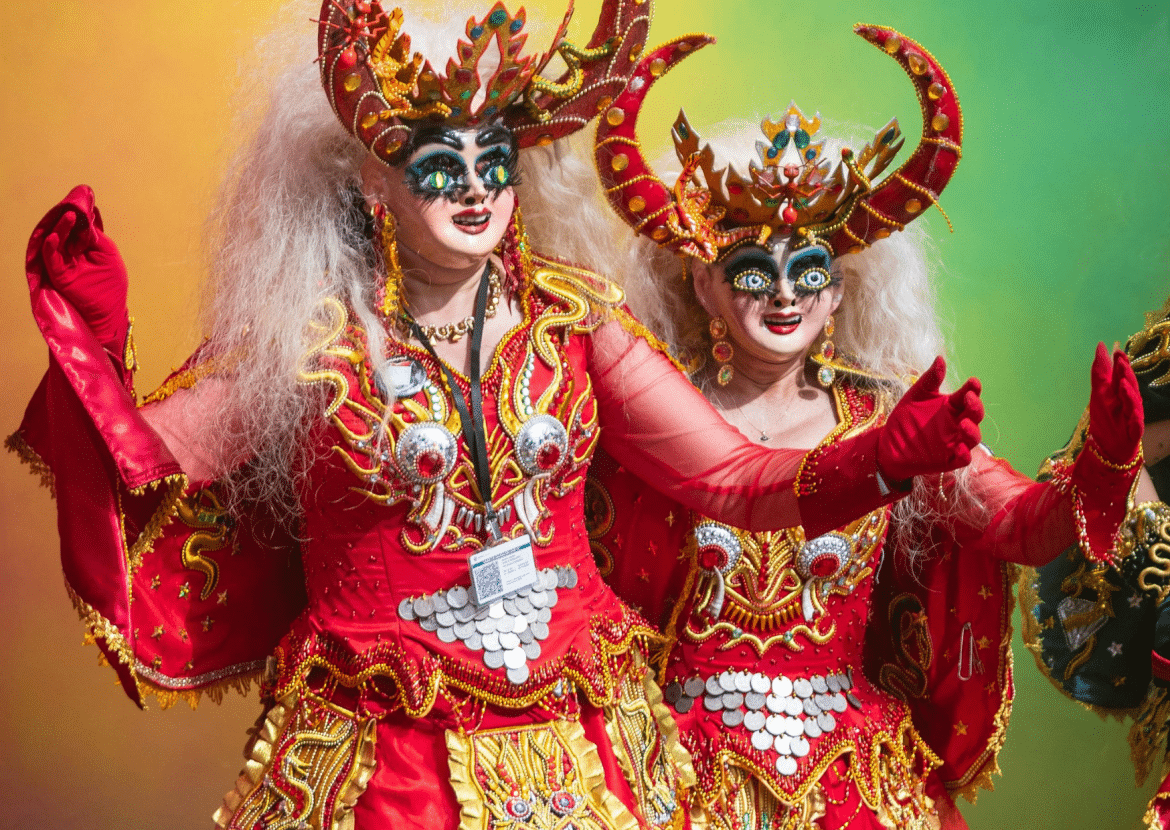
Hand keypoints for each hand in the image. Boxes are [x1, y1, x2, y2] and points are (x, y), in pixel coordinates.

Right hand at [28, 185, 128, 350]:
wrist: (109, 312)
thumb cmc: (111, 284)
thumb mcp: (108, 253)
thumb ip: (95, 235)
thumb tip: (87, 215)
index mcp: (84, 246)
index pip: (78, 225)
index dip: (80, 212)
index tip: (82, 197)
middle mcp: (71, 251)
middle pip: (66, 230)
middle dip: (69, 216)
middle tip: (72, 203)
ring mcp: (63, 262)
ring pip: (57, 240)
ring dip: (61, 228)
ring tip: (68, 216)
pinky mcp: (59, 274)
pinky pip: (51, 258)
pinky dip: (51, 247)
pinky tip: (55, 237)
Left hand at [877, 356, 983, 482]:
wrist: (889, 444)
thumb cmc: (906, 418)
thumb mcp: (916, 396)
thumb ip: (929, 379)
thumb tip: (940, 358)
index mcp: (952, 406)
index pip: (968, 395)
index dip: (973, 389)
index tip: (973, 382)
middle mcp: (957, 423)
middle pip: (975, 415)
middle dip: (976, 407)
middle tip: (969, 398)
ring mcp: (955, 441)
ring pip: (974, 437)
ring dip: (973, 430)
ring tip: (963, 423)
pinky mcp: (948, 459)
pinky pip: (963, 459)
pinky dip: (965, 454)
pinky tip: (960, 448)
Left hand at [1087, 342, 1142, 463]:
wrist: (1109, 448)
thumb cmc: (1107, 418)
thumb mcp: (1100, 394)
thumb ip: (1101, 372)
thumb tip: (1101, 347)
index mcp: (1119, 393)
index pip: (1119, 375)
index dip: (1116, 362)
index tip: (1111, 348)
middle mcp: (1127, 402)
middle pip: (1128, 385)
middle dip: (1124, 371)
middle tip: (1119, 356)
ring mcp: (1131, 416)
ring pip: (1133, 401)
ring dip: (1129, 389)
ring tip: (1122, 378)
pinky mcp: (1133, 431)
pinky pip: (1135, 421)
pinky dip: (1133, 413)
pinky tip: (1130, 408)